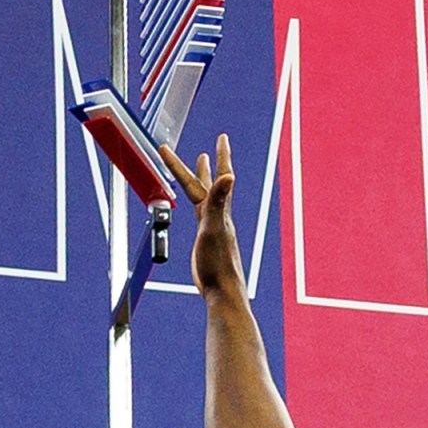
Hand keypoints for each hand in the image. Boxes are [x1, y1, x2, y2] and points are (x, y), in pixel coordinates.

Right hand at [161, 133, 241, 299]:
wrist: (221, 289)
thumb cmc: (218, 263)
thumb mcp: (214, 227)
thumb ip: (219, 201)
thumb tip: (229, 176)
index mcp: (217, 210)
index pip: (215, 177)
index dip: (218, 156)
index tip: (222, 137)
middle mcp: (216, 215)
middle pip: (209, 183)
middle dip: (208, 164)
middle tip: (209, 147)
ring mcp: (211, 227)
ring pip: (205, 196)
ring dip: (203, 180)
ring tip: (201, 165)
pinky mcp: (205, 240)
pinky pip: (200, 214)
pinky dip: (198, 204)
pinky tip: (198, 207)